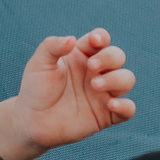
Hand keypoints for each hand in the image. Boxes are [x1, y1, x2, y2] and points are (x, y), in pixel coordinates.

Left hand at [13, 29, 135, 153]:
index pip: (100, 39)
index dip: (101, 37)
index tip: (94, 41)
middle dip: (109, 58)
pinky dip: (126, 106)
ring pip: (126, 79)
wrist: (32, 121)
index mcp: (82, 55)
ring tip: (95, 85)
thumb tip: (71, 39)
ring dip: (116, 79)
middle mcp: (97, 72)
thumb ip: (52, 46)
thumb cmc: (36, 89)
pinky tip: (112, 105)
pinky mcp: (107, 115)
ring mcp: (104, 93)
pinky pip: (128, 109)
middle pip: (117, 56)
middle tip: (92, 67)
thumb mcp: (39, 64)